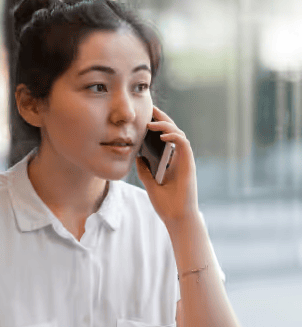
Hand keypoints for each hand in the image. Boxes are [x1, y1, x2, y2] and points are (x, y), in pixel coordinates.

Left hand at [136, 105, 198, 224]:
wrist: (176, 217)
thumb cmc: (165, 204)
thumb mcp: (149, 183)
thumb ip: (144, 169)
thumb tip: (136, 156)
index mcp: (171, 161)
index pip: (165, 138)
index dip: (158, 125)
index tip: (145, 116)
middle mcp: (179, 158)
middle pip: (172, 131)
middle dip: (161, 118)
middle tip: (149, 109)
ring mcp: (185, 160)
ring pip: (178, 133)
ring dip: (165, 125)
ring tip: (150, 122)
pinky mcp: (189, 163)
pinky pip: (183, 143)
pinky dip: (173, 136)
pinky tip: (161, 135)